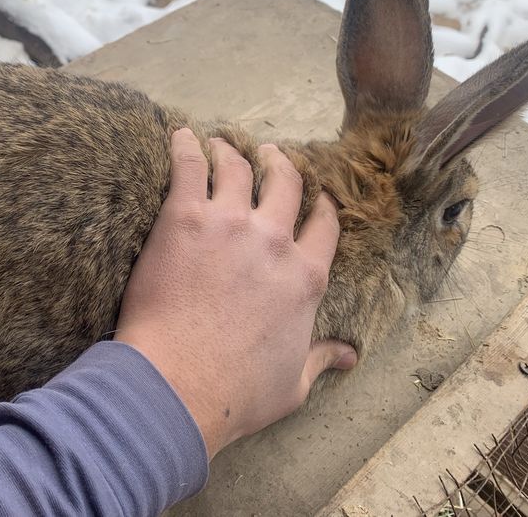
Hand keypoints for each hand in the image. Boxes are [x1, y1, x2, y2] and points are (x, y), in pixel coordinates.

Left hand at [115, 129, 356, 457]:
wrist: (179, 383)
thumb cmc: (234, 392)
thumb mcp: (292, 384)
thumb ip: (320, 359)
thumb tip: (349, 356)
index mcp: (305, 277)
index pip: (323, 226)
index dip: (320, 207)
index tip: (314, 198)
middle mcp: (274, 241)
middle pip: (286, 185)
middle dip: (281, 165)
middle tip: (270, 154)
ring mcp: (230, 223)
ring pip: (239, 168)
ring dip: (233, 151)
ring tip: (223, 142)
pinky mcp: (184, 217)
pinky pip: (189, 166)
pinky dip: (186, 147)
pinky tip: (180, 136)